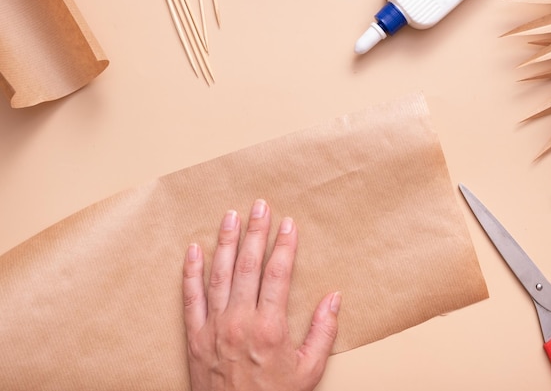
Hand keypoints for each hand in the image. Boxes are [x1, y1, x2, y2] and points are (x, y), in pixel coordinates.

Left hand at [182, 199, 340, 390]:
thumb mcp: (309, 370)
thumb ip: (323, 332)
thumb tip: (334, 298)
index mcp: (269, 328)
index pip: (278, 274)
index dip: (284, 245)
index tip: (288, 224)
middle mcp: (239, 321)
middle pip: (248, 266)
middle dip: (256, 232)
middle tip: (260, 206)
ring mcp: (213, 327)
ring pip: (219, 274)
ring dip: (226, 242)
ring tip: (231, 216)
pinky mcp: (194, 336)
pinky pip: (190, 297)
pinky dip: (190, 272)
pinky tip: (193, 249)